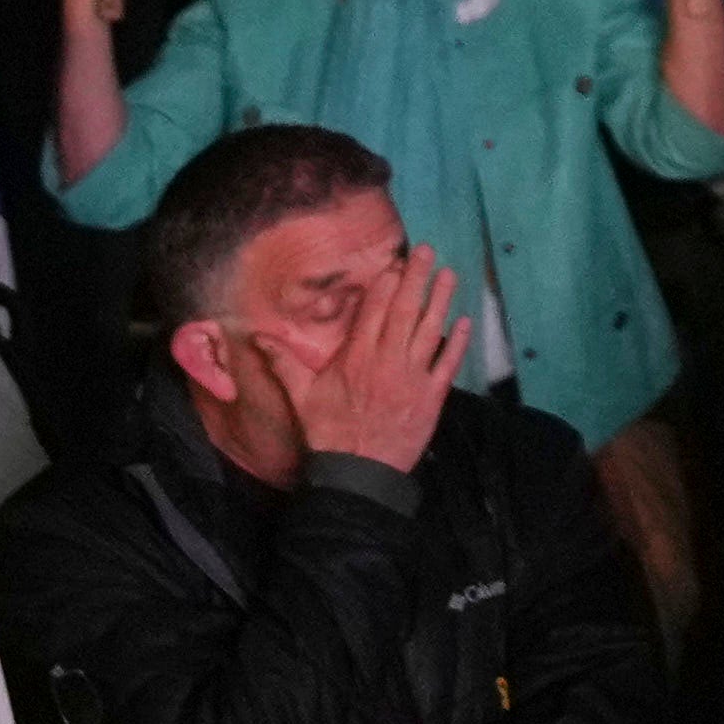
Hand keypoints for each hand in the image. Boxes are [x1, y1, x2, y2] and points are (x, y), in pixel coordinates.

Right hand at [291, 244, 470, 471]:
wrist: (356, 473)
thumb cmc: (327, 433)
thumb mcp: (301, 397)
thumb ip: (284, 364)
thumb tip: (258, 337)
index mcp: (356, 359)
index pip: (374, 312)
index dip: (386, 284)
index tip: (394, 262)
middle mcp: (387, 361)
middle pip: (404, 312)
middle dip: (416, 278)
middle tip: (427, 250)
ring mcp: (413, 378)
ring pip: (429, 331)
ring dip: (440, 300)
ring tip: (449, 274)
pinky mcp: (432, 397)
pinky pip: (448, 364)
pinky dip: (458, 342)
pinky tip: (465, 321)